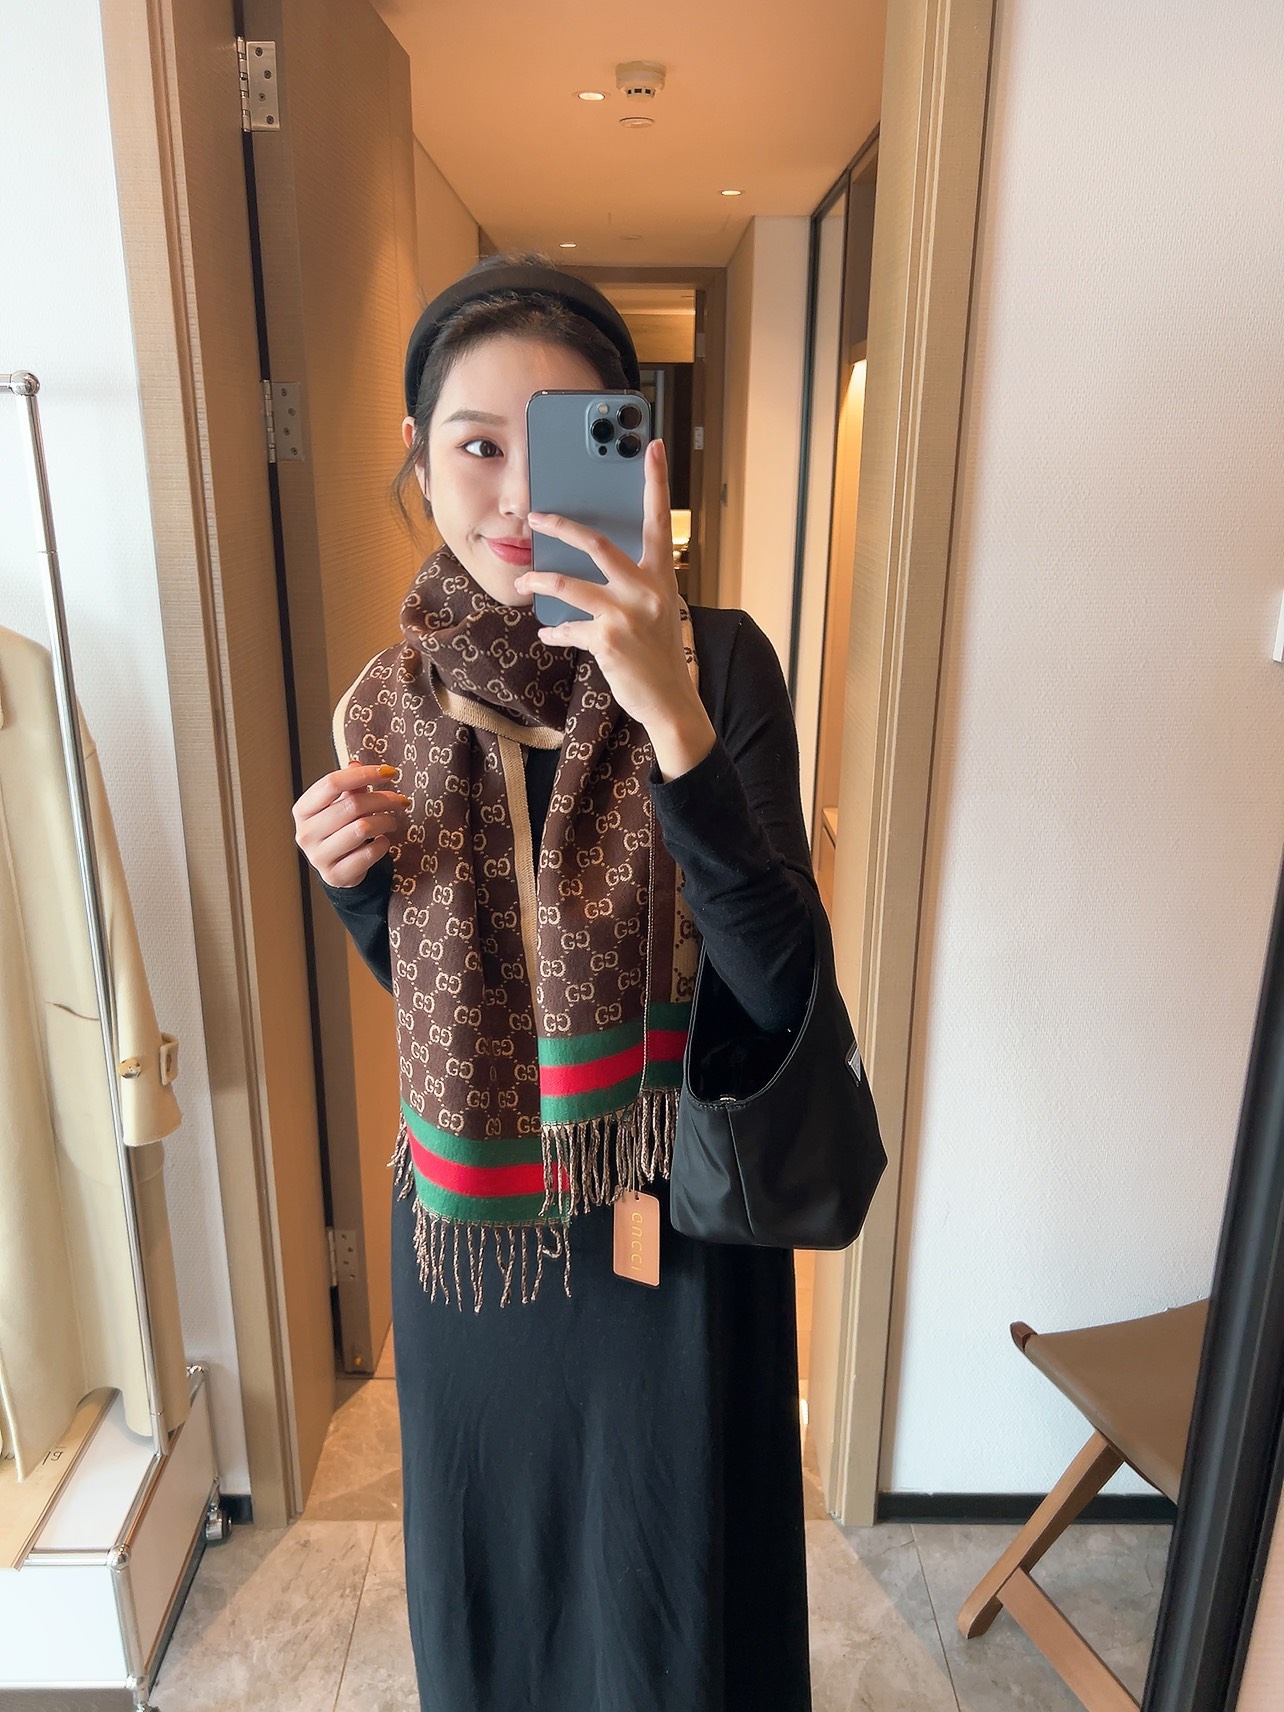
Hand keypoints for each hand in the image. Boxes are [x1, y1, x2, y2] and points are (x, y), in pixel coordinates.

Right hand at [292, 761, 410, 886]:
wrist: (337, 870)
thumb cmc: (339, 831)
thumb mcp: (340, 806)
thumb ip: (348, 787)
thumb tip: (355, 763)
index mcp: (303, 810)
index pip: (331, 783)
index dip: (363, 774)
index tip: (389, 771)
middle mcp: (306, 833)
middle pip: (352, 805)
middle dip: (383, 799)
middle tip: (401, 800)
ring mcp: (318, 857)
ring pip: (362, 828)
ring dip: (386, 821)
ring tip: (393, 821)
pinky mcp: (336, 875)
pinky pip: (369, 854)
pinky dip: (383, 844)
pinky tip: (383, 841)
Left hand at [513, 439, 714, 779]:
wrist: (670, 702)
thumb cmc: (658, 655)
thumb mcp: (655, 612)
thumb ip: (633, 586)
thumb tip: (588, 568)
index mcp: (662, 576)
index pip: (659, 520)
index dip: (656, 482)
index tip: (653, 446)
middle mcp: (647, 590)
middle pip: (596, 543)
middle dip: (561, 525)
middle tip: (537, 514)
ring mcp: (627, 614)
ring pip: (569, 585)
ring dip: (540, 581)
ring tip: (524, 581)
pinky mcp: (608, 640)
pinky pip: (569, 628)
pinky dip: (555, 631)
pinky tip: (549, 633)